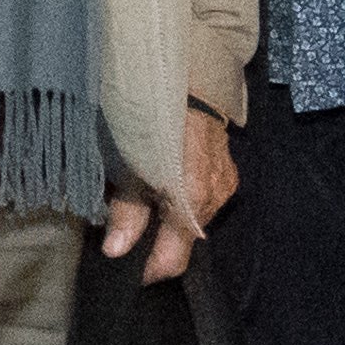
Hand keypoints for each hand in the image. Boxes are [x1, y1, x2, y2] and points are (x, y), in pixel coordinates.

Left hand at [98, 103, 234, 283]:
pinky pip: (205, 199)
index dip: (149, 269)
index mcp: (191, 201)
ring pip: (194, 220)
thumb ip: (126, 212)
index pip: (173, 261)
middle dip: (157, 241)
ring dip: (170, 218)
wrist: (190, 75)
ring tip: (145, 199)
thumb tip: (116, 251)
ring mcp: (225, 184)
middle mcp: (214, 198)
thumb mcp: (129, 165)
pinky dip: (184, 199)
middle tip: (128, 226)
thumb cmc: (153, 118)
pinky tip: (167, 182)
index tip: (128, 268)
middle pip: (184, 241)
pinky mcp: (228, 171)